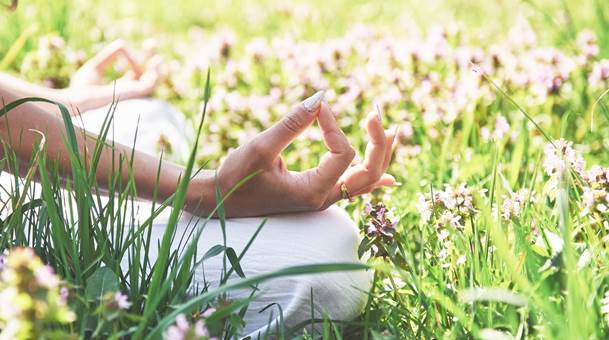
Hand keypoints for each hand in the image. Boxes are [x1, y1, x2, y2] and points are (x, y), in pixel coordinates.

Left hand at [67, 40, 163, 109]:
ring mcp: (133, 94)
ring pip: (154, 81)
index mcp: (120, 88)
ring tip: (154, 50)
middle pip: (148, 76)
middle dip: (150, 58)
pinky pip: (152, 82)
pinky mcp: (136, 94)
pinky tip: (153, 60)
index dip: (135, 58)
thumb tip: (122, 44)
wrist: (80, 100)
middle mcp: (129, 92)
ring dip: (158, 66)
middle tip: (150, 43)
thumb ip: (109, 55)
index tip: (123, 47)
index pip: (135, 73)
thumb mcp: (95, 66)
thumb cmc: (82, 88)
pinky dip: (155, 70)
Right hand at [195, 91, 397, 217]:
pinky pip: (352, 187)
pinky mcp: (315, 193)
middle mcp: (323, 198)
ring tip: (389, 131)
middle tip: (377, 114)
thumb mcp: (260, 147)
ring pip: (365, 180)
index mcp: (312, 191)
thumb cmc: (235, 177)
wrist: (219, 201)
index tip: (317, 108)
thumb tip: (320, 97)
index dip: (334, 125)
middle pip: (368, 172)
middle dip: (377, 142)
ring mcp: (321, 198)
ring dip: (378, 155)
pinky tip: (389, 178)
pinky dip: (371, 177)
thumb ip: (291, 123)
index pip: (343, 153)